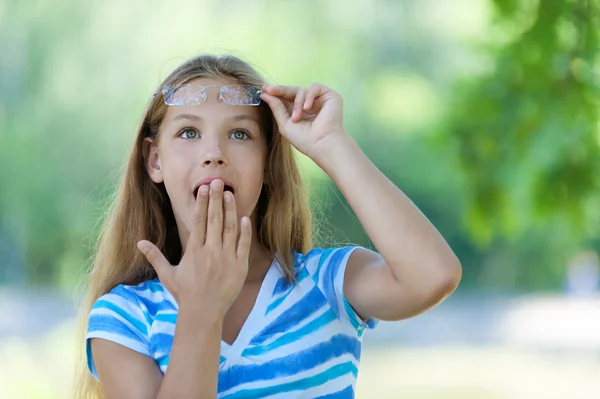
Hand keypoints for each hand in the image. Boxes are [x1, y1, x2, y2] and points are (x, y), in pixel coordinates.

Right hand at [137, 179, 251, 314]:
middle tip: (217, 181)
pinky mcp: (240, 266)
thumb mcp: (168, 274)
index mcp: (194, 251)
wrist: (203, 313)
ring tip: (230, 193)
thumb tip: (139, 242)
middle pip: (214, 219)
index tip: (203, 188)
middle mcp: (211, 251)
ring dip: (230, 210)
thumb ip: (155, 256)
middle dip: (216, 199)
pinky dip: (245, 231)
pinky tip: (245, 217)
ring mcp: (227, 258)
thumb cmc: (185, 294)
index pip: (199, 221)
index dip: (202, 203)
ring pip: (230, 228)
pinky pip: (243, 245)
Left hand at [260, 83, 348, 159]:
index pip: (286, 98)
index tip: (263, 90)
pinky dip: (309, 96)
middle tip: (269, 90)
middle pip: (292, 91)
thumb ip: (276, 108)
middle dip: (280, 90)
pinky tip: (307, 108)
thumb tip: (264, 94)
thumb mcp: (285, 123)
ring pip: (302, 90)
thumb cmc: (305, 140)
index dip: (276, 93)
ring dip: (296, 103)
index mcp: (300, 112)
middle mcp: (310, 105)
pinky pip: (315, 87)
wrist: (323, 144)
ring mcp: (320, 100)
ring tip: (297, 117)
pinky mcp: (330, 96)